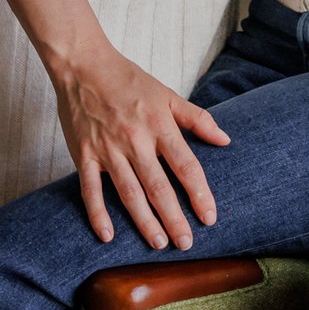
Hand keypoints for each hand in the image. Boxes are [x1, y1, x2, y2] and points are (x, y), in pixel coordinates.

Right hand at [49, 44, 230, 248]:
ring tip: (159, 243)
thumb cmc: (128, 80)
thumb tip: (225, 139)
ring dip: (144, 221)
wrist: (83, 66)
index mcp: (159, 125)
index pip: (186, 166)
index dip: (199, 194)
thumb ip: (197, 119)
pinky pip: (91, 190)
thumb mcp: (167, 94)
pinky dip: (98, 214)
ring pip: (129, 193)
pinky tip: (108, 236)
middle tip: (186, 243)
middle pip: (159, 187)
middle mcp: (135, 140)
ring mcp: (108, 149)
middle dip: (174, 218)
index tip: (209, 217)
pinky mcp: (84, 155)